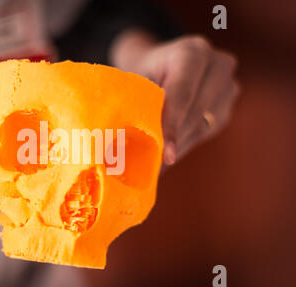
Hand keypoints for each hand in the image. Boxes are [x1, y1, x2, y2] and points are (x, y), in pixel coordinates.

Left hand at [111, 32, 239, 165]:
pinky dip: (185, 144)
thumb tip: (128, 144)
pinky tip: (168, 154)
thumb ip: (136, 105)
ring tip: (156, 166)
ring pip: (203, 125)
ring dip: (178, 147)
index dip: (171, 126)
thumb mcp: (135, 80)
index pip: (182, 94)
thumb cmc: (142, 72)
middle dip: (172, 141)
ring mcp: (228, 84)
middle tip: (152, 166)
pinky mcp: (227, 104)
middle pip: (195, 112)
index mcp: (192, 51)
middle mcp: (217, 64)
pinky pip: (207, 131)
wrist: (159, 64)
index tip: (164, 155)